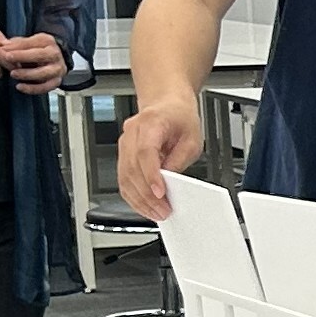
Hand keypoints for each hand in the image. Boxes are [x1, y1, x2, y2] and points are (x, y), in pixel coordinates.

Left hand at [0, 35, 68, 93]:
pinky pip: (45, 87)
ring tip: (13, 74)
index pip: (32, 43)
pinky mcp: (56, 82)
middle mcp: (55, 54)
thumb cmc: (36, 51)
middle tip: (8, 59)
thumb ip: (16, 45)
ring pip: (43, 73)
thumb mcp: (28, 43)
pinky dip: (32, 88)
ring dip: (26, 74)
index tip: (4, 50)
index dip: (17, 47)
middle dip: (23, 57)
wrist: (53, 61)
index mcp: (47, 41)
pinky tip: (20, 86)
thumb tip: (4, 48)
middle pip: (40, 55)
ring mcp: (57, 69)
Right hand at [114, 95, 203, 217]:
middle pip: (132, 168)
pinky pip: (123, 178)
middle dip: (147, 194)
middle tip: (162, 210)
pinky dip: (133, 195)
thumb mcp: (191, 138)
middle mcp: (133, 132)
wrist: (167, 104)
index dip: (151, 175)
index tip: (160, 193)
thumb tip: (170, 181)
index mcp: (151, 122)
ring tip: (155, 212)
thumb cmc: (179, 117)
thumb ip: (180, 159)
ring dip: (139, 199)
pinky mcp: (124, 154)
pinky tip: (144, 205)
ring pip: (124, 176)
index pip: (145, 152)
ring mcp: (125, 143)